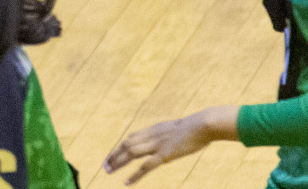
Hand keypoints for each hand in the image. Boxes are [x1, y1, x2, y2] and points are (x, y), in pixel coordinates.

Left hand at [104, 107, 236, 184]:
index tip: (114, 154)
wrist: (203, 125)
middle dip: (114, 154)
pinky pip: (145, 167)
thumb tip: (173, 139)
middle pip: (126, 144)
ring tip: (108, 171)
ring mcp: (157, 145)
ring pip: (130, 153)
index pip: (132, 137)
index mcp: (154, 129)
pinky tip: (127, 183)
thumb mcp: (180, 129)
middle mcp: (151, 135)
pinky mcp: (164, 155)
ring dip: (117, 162)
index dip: (121, 146)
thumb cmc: (197, 127)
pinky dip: (134, 175)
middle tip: (105, 164)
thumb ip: (172, 134)